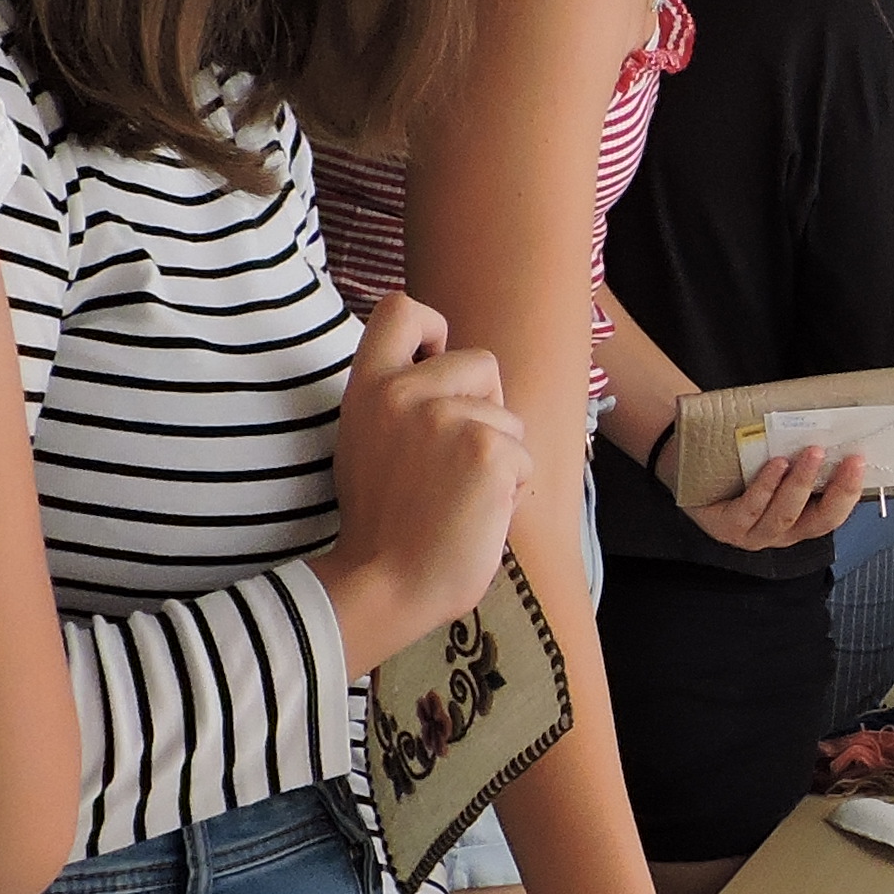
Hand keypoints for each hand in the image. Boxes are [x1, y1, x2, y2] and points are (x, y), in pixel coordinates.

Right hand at [321, 293, 530, 670]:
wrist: (385, 584)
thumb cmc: (385, 528)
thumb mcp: (369, 445)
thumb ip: (400, 405)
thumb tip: (450, 380)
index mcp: (368, 389)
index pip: (402, 309)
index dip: (433, 329)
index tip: (436, 361)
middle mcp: (403, 392)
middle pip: (481, 361)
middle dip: (486, 405)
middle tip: (453, 463)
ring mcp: (447, 418)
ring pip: (508, 416)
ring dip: (499, 457)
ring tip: (459, 497)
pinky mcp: (488, 450)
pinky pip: (525, 457)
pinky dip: (513, 490)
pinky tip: (477, 514)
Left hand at [681, 442, 874, 552]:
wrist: (687, 461)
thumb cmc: (739, 460)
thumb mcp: (776, 457)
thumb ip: (802, 452)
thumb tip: (836, 425)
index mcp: (799, 519)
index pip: (833, 514)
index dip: (850, 492)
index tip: (861, 461)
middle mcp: (780, 533)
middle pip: (817, 522)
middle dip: (836, 491)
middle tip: (849, 459)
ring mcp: (752, 535)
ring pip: (785, 516)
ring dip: (801, 484)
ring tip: (811, 453)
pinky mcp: (726, 528)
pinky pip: (751, 510)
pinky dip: (767, 486)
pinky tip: (776, 464)